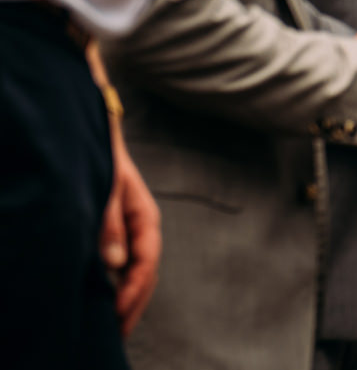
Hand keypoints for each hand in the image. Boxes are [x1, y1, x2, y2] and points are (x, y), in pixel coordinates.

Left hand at [100, 132, 160, 336]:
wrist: (94, 136)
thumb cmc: (101, 160)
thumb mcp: (105, 189)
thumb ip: (109, 225)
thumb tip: (114, 265)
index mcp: (146, 218)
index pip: (146, 263)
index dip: (133, 291)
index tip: (116, 314)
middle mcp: (142, 228)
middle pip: (145, 273)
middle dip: (133, 304)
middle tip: (118, 334)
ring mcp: (131, 231)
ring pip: (135, 272)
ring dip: (126, 297)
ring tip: (113, 325)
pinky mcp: (117, 233)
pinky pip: (123, 265)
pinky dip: (117, 285)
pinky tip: (105, 298)